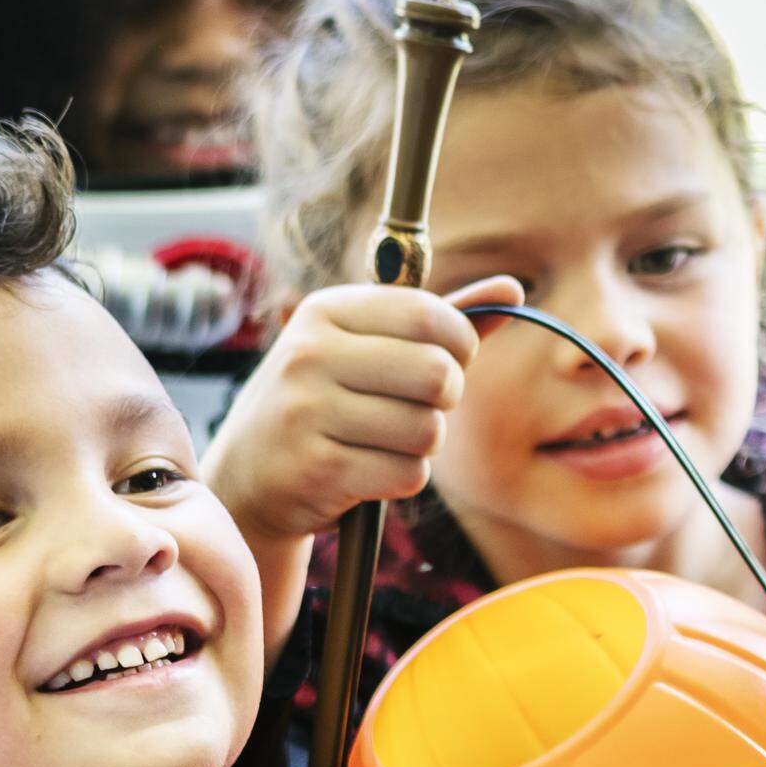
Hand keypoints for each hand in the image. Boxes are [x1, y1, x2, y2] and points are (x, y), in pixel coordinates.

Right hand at [203, 275, 521, 547]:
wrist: (251, 474)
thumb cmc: (328, 401)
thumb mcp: (370, 347)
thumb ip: (440, 320)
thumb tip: (513, 288)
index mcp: (327, 311)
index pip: (429, 316)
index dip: (459, 345)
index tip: (447, 360)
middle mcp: (310, 354)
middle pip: (436, 375)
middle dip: (445, 399)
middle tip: (416, 406)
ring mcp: (308, 411)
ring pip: (426, 430)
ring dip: (422, 444)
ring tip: (384, 440)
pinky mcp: (317, 468)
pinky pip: (406, 474)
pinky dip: (402, 478)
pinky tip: (369, 470)